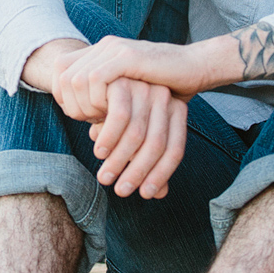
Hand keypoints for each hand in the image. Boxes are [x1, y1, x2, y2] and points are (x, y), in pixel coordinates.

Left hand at [49, 37, 218, 114]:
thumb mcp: (132, 98)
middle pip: (63, 75)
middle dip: (71, 104)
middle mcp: (104, 45)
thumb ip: (110, 108)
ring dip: (84, 106)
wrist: (197, 68)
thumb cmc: (168, 87)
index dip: (63, 96)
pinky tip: (111, 113)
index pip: (60, 70)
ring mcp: (115, 48)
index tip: (82, 117)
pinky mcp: (128, 57)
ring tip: (102, 121)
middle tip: (92, 122)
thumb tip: (91, 133)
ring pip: (76, 79)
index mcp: (102, 51)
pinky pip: (95, 80)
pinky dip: (97, 101)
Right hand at [85, 77, 189, 198]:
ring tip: (105, 176)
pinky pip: (119, 117)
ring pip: (137, 134)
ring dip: (119, 161)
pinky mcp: (121, 79)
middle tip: (121, 191)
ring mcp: (144, 86)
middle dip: (137, 173)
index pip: (175, 150)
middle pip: (156, 145)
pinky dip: (109, 139)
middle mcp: (164, 97)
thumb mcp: (136, 138)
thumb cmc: (118, 113)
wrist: (98, 77)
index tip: (146, 195)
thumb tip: (160, 193)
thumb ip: (147, 161)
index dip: (161, 175)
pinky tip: (100, 151)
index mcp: (176, 110)